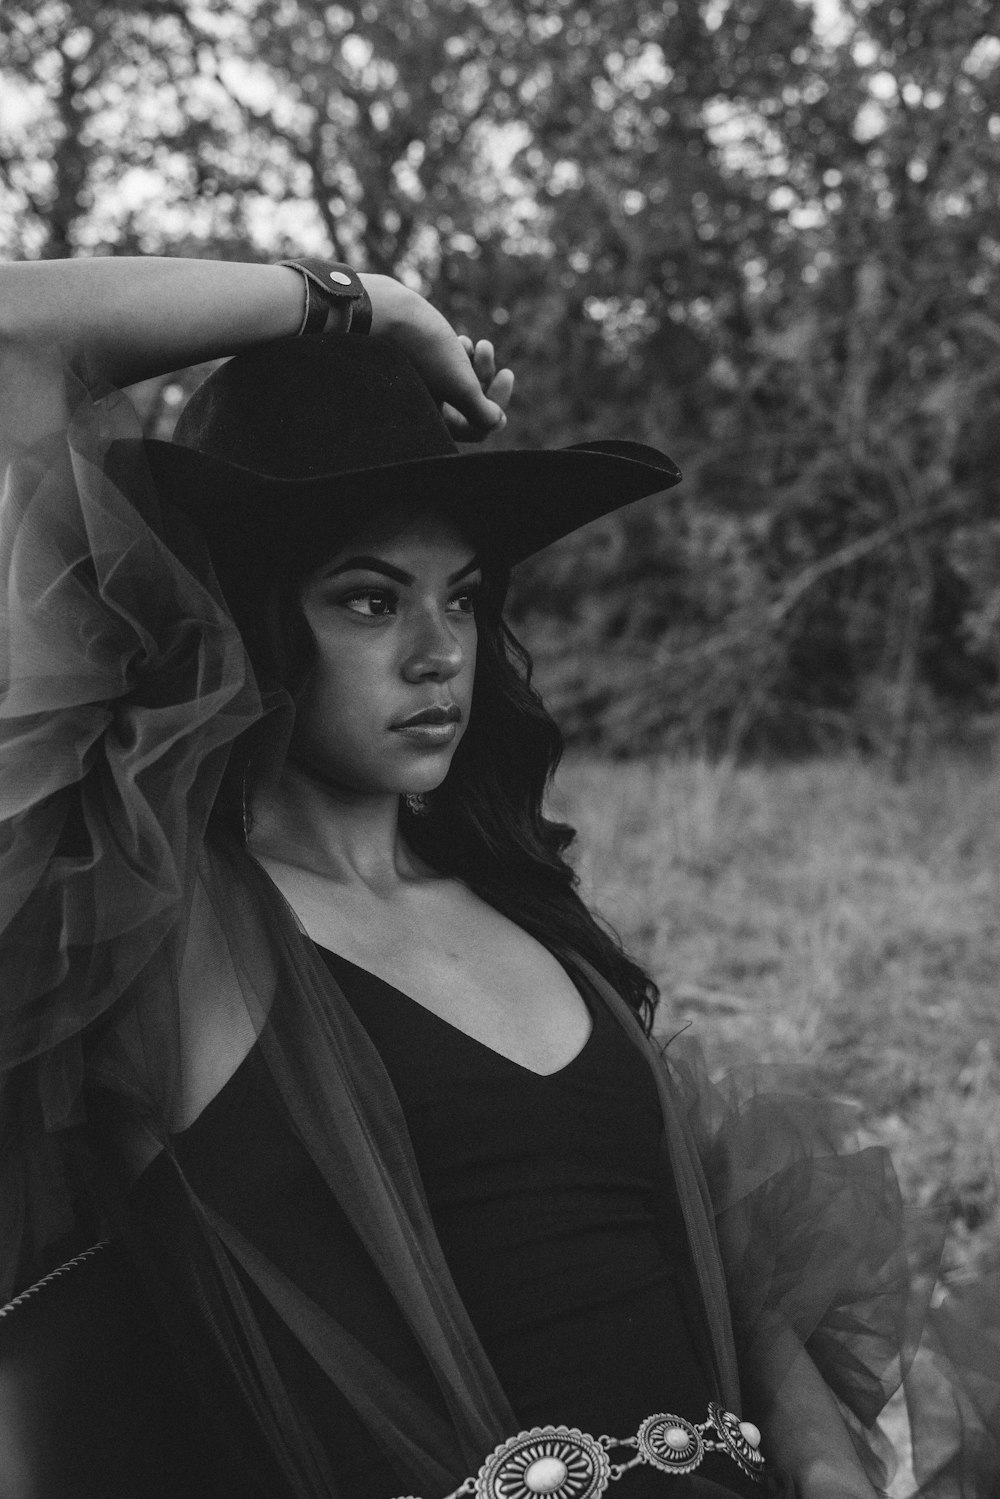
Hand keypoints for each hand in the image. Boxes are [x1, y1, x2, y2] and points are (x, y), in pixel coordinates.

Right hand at [361, 273, 513, 441]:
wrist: (381, 312)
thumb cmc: (421, 350)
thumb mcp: (460, 385)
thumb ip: (481, 412)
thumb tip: (498, 422)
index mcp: (430, 424)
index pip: (477, 429)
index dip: (498, 404)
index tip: (506, 374)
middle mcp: (422, 412)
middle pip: (469, 407)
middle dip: (484, 379)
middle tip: (488, 350)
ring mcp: (417, 390)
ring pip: (459, 385)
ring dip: (475, 364)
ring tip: (477, 343)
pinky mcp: (414, 369)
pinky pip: (447, 371)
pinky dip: (459, 356)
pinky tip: (460, 339)